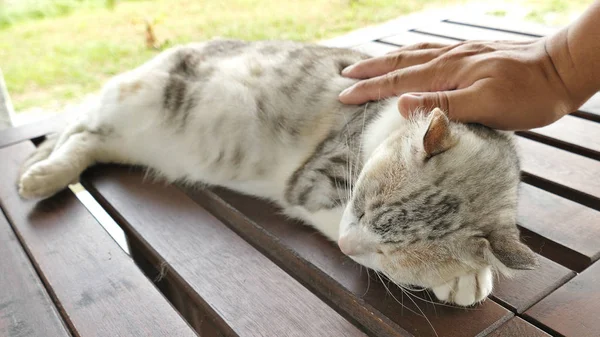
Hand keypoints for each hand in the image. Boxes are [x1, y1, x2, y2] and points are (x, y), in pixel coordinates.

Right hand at [338, 39, 575, 129]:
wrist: (562, 70)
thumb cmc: (528, 95)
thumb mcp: (487, 106)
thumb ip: (443, 105)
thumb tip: (400, 104)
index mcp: (448, 72)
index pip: (398, 81)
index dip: (369, 89)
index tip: (344, 95)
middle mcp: (449, 58)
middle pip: (399, 62)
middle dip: (370, 70)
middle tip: (344, 75)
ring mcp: (461, 54)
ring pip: (413, 54)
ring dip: (386, 60)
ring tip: (368, 64)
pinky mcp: (472, 54)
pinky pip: (430, 53)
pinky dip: (410, 56)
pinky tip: (413, 59)